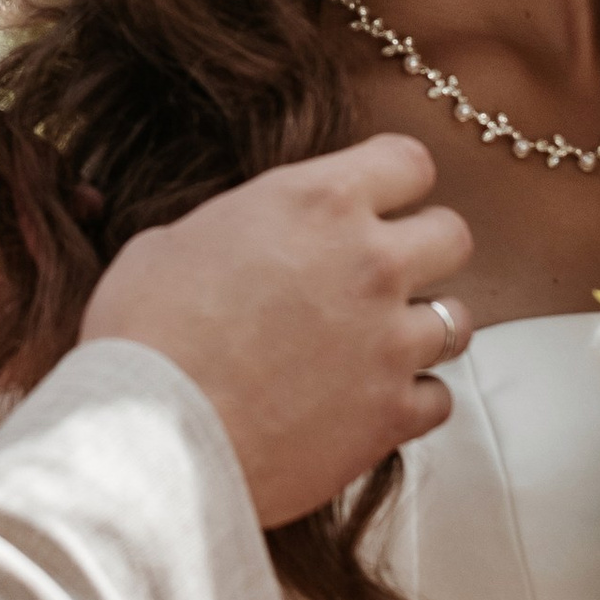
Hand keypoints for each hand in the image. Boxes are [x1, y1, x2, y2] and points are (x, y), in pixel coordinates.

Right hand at [79, 133, 473, 527]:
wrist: (149, 438)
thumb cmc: (142, 336)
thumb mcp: (174, 243)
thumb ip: (241, 227)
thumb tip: (249, 239)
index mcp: (316, 203)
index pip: (408, 161)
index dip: (393, 183)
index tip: (373, 205)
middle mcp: (370, 262)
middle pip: (454, 235)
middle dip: (424, 252)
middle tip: (381, 277)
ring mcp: (389, 341)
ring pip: (457, 320)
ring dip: (421, 330)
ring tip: (374, 346)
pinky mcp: (391, 414)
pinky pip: (437, 399)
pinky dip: (409, 402)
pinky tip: (365, 404)